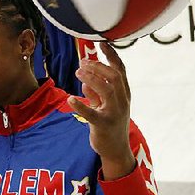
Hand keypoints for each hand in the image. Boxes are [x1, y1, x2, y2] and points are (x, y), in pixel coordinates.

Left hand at [67, 43, 135, 179]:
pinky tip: (70, 99)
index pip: (120, 70)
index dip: (111, 56)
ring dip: (91, 78)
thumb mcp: (104, 106)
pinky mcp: (103, 124)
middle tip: (82, 63)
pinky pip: (92, 113)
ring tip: (78, 73)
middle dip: (97, 66)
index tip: (101, 44)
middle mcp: (122, 101)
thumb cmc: (109, 125)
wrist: (116, 150)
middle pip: (114, 76)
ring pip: (107, 89)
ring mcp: (115, 112)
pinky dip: (80, 105)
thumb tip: (85, 81)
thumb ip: (96, 93)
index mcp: (123, 94)